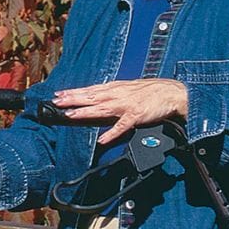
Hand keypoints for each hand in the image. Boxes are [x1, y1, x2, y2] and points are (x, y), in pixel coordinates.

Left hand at [52, 78, 188, 145]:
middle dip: (73, 100)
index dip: (74, 92)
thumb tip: (96, 100)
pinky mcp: (136, 115)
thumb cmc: (150, 92)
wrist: (172, 93)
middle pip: (91, 97)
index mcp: (115, 89)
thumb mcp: (128, 90)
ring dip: (85, 112)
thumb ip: (112, 95)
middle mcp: (118, 95)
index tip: (58, 94)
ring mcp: (126, 105)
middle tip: (56, 102)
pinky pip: (122, 126)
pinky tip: (102, 139)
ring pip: (102, 108)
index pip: (90, 90)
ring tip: (70, 116)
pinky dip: (112, 132)